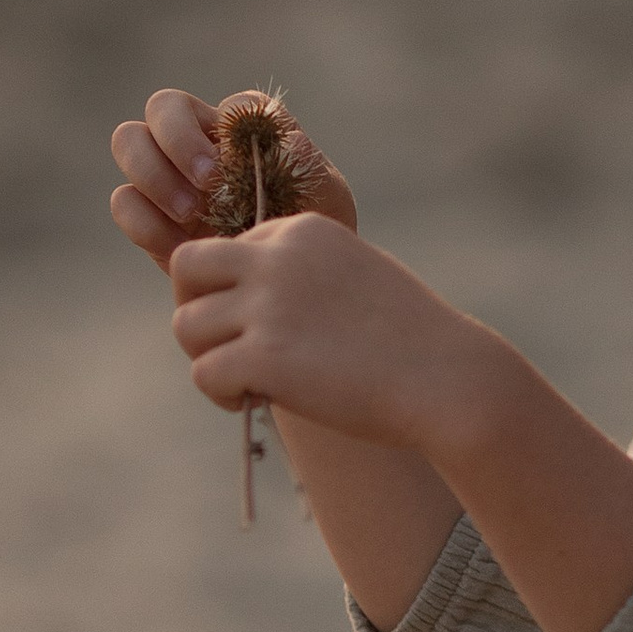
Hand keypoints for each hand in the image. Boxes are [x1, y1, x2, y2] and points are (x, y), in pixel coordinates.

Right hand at [109, 89, 356, 277]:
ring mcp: (170, 173)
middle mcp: (203, 138)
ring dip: (154, 177)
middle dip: (176, 142)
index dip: (229, 131)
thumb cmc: (307, 233)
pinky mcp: (150, 213)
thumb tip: (281, 136)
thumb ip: (303, 164)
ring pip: (129, 141)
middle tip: (205, 188)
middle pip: (162, 107)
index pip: (228, 107)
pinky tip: (179, 247)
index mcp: (248, 126)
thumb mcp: (324, 196)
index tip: (233, 170)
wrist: (284, 289)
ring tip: (190, 217)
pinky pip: (124, 201)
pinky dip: (144, 222)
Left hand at [166, 214, 496, 455]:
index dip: (230, 291)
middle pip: (186, 268)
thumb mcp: (352, 276)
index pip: (225, 247)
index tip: (261, 325)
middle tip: (224, 347)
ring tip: (245, 381)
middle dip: (196, 308)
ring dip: (208, 356)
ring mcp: (268, 304)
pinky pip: (204, 372)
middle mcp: (278, 256)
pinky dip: (221, 393)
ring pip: (186, 325)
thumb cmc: (407, 338)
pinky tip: (251, 402)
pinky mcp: (264, 355)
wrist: (446, 378)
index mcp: (301, 229)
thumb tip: (241, 298)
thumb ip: (300, 274)